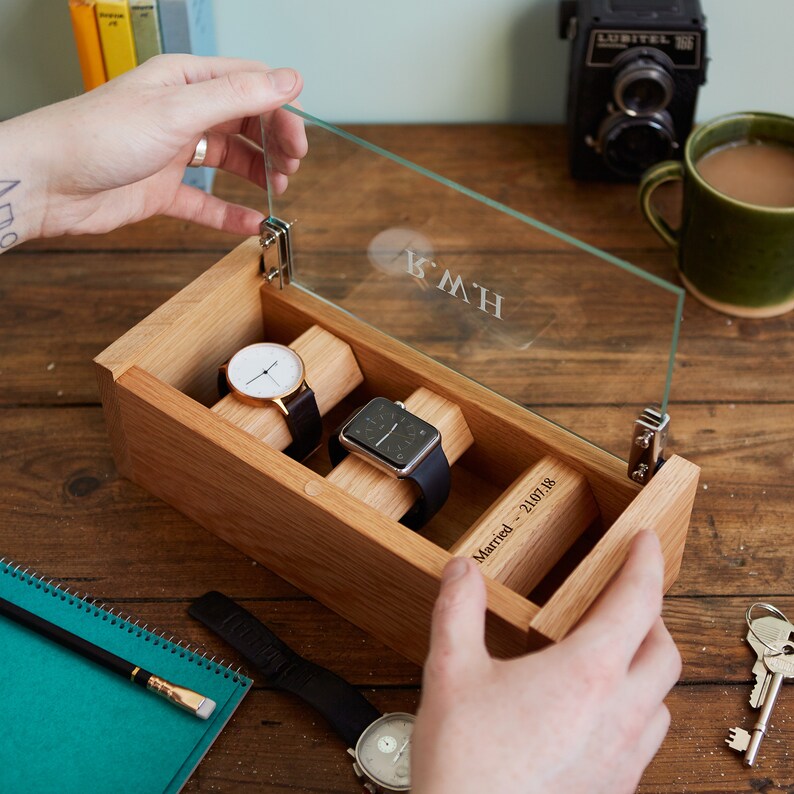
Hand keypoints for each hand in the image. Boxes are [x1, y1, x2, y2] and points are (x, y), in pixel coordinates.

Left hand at [0, 54, 305, 247]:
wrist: (50, 182)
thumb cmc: (98, 135)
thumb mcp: (178, 110)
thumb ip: (237, 96)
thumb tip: (289, 79)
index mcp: (185, 81)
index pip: (249, 86)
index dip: (280, 109)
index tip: (299, 139)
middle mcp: (182, 113)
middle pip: (245, 121)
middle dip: (274, 141)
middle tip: (293, 165)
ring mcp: (174, 152)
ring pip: (231, 160)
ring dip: (259, 173)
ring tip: (278, 189)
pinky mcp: (164, 189)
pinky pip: (208, 202)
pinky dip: (231, 213)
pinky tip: (253, 222)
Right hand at [411, 530, 680, 793]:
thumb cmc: (467, 766)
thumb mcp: (451, 672)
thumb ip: (458, 610)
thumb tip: (462, 571)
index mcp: (588, 673)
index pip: (637, 601)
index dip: (646, 562)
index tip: (647, 540)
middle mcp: (619, 713)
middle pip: (664, 649)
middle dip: (652, 613)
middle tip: (625, 596)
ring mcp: (624, 756)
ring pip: (662, 697)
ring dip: (648, 664)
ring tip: (615, 651)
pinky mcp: (615, 787)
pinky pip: (646, 737)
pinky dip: (637, 707)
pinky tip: (600, 710)